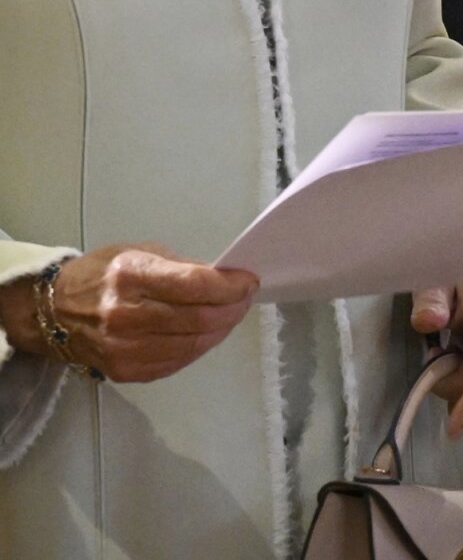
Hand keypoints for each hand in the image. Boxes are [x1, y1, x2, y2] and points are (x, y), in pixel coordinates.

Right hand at [0, 244, 254, 381]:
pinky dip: (200, 347)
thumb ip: (182, 268)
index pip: (194, 285)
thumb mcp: (140, 253)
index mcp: (130, 276)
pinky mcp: (124, 371)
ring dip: (221, 329)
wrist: (52, 312)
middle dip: (232, 308)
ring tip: (230, 314)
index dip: (230, 285)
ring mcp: (123, 348)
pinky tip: (207, 333)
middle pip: (198, 318)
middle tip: (245, 298)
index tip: (249, 280)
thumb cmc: (102, 275)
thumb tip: (225, 279)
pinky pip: (177, 362)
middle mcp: (125, 315)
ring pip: (193, 344)